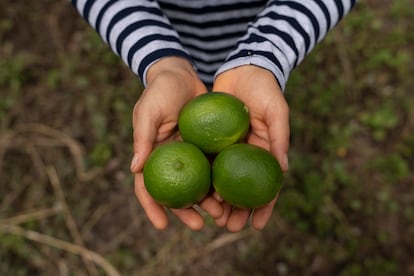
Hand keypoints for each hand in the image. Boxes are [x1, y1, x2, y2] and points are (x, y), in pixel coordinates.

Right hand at [130, 57, 222, 229]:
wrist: (182, 74)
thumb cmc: (160, 91)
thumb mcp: (148, 112)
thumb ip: (142, 139)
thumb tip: (134, 169)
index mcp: (152, 155)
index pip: (147, 186)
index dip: (153, 207)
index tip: (162, 226)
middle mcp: (170, 159)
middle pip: (176, 192)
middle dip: (185, 212)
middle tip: (199, 226)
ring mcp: (189, 155)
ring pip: (197, 185)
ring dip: (207, 202)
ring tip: (221, 215)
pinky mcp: (205, 147)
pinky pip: (212, 168)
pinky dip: (219, 182)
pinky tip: (231, 194)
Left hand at [212, 65, 289, 231]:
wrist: (243, 68)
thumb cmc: (265, 89)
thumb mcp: (276, 111)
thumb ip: (280, 138)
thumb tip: (284, 170)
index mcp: (264, 152)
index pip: (266, 187)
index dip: (263, 208)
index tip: (256, 226)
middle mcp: (246, 155)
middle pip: (242, 189)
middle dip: (237, 211)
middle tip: (229, 227)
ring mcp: (228, 149)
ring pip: (223, 181)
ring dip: (218, 201)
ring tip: (211, 219)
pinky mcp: (211, 140)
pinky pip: (207, 162)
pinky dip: (203, 178)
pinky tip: (196, 193)